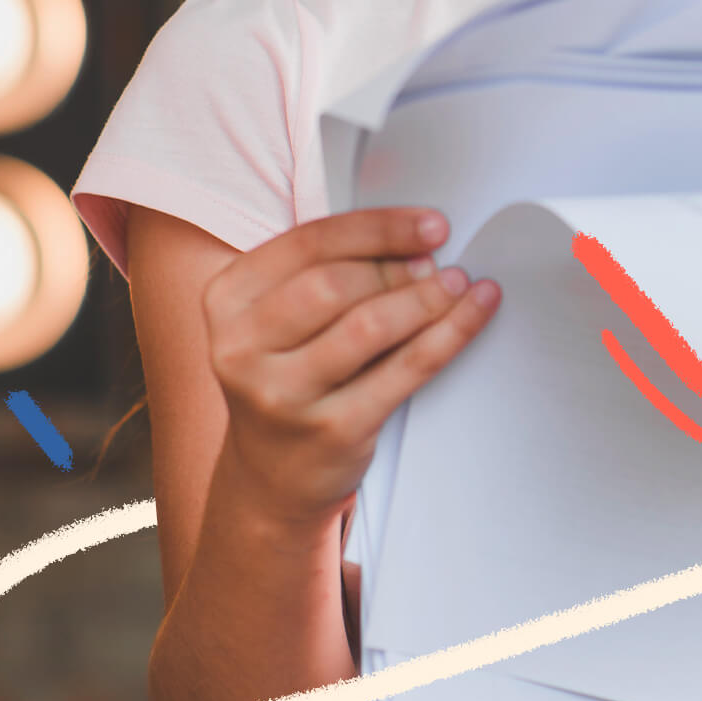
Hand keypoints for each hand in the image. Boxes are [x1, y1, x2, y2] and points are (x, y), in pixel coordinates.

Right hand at [201, 207, 501, 523]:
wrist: (273, 477)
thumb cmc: (290, 380)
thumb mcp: (279, 321)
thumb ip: (324, 273)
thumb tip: (413, 239)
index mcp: (226, 301)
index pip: (308, 243)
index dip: (377, 228)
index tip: (428, 224)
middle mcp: (241, 348)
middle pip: (334, 284)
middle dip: (397, 267)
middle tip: (437, 264)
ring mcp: (283, 395)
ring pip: (369, 326)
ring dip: (425, 298)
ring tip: (457, 284)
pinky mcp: (332, 430)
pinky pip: (405, 368)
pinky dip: (450, 332)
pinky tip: (475, 309)